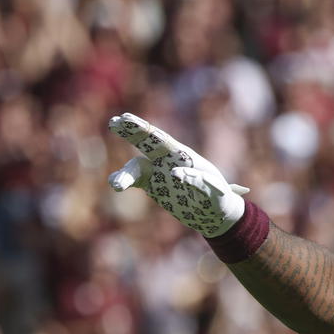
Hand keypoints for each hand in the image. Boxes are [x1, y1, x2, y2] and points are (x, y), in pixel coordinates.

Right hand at [107, 113, 247, 237]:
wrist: (216, 214)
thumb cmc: (219, 198)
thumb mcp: (215, 191)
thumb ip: (197, 180)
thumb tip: (174, 172)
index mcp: (183, 156)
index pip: (161, 139)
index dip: (144, 129)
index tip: (127, 119)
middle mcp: (168, 160)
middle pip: (146, 143)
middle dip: (131, 132)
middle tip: (114, 121)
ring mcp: (158, 172)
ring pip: (136, 167)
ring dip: (125, 174)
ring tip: (116, 184)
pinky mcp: (153, 185)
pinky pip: (135, 181)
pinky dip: (124, 181)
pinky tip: (115, 185)